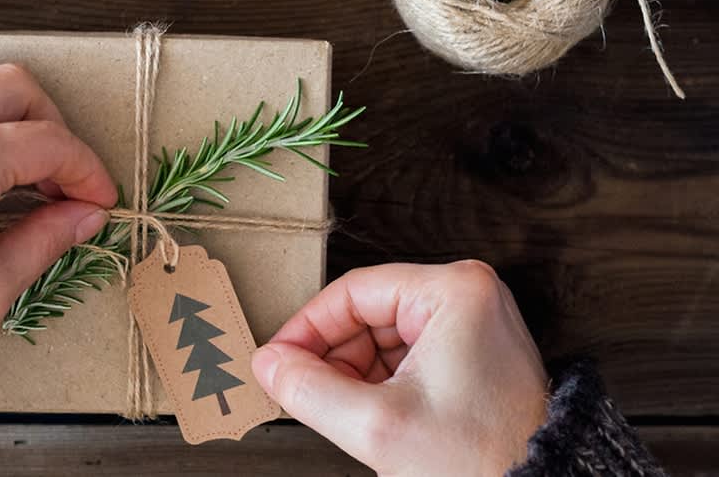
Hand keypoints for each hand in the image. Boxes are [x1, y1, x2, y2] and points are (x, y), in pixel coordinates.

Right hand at [251, 261, 547, 475]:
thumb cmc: (481, 460)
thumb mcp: (376, 426)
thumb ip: (308, 389)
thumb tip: (269, 364)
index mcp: (455, 292)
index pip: (352, 292)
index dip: (306, 328)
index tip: (278, 360)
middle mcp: (468, 298)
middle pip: (366, 314)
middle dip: (331, 357)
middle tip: (302, 392)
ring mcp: (473, 327)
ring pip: (382, 338)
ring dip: (352, 374)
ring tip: (341, 412)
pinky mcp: (471, 356)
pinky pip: (406, 357)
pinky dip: (377, 384)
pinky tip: (367, 415)